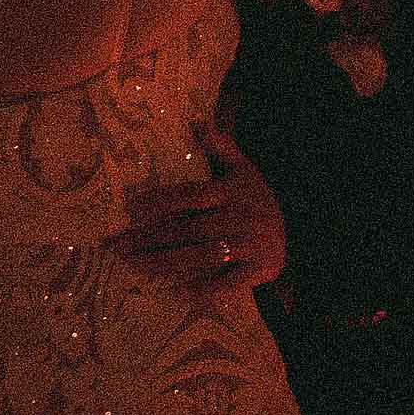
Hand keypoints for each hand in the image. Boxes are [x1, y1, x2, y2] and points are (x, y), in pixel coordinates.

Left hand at [109, 148, 284, 297]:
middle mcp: (240, 217)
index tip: (132, 209)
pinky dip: (200, 289)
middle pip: (188, 229)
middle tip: (118, 244)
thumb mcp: (244, 170)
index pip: (192, 195)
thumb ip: (221, 147)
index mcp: (232, 192)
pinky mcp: (257, 270)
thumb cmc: (256, 199)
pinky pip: (225, 283)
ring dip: (163, 263)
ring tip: (133, 265)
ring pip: (200, 256)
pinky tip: (174, 292)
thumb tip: (198, 122)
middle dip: (149, 238)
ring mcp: (248, 246)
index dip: (162, 201)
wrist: (296, 232)